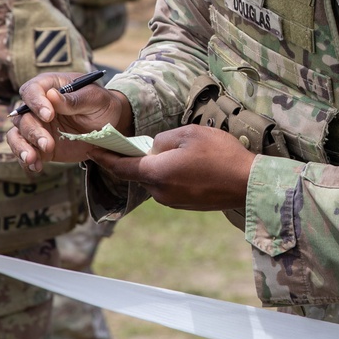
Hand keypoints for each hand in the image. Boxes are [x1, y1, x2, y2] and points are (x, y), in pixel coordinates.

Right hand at [8, 72, 132, 171]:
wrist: (110, 126)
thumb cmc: (102, 105)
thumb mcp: (95, 99)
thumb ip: (74, 99)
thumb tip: (51, 95)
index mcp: (51, 86)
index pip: (32, 90)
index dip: (36, 102)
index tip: (49, 116)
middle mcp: (39, 106)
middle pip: (23, 116)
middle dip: (32, 131)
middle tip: (48, 143)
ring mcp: (38, 126)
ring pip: (18, 133)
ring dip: (22, 147)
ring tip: (33, 159)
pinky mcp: (40, 145)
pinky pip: (25, 151)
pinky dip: (27, 160)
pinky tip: (37, 167)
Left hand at [88, 124, 254, 211]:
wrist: (248, 183)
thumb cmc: (220, 154)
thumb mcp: (188, 133)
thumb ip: (162, 139)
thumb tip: (153, 148)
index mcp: (157, 173)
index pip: (120, 167)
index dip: (103, 157)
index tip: (90, 149)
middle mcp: (160, 192)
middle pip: (139, 172)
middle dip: (137, 157)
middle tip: (141, 139)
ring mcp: (173, 201)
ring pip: (155, 178)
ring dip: (158, 164)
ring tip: (179, 149)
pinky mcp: (185, 204)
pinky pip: (169, 185)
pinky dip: (170, 173)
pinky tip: (189, 162)